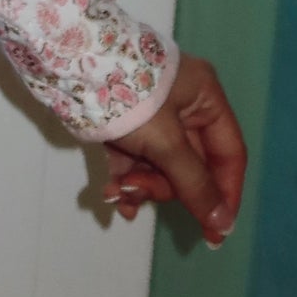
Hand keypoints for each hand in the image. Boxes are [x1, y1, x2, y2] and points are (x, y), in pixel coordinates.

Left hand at [102, 52, 245, 245]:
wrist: (67, 63)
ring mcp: (154, 113)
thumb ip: (194, 184)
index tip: (215, 233)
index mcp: (205, 97)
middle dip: (165, 186)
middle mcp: (184, 103)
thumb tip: (224, 224)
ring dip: (141, 185)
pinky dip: (126, 178)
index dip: (224, 195)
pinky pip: (137, 159)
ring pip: (161, 166)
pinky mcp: (126, 122)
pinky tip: (111, 195)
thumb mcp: (165, 141)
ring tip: (116, 192)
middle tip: (139, 193)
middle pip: (191, 165)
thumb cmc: (127, 96)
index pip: (229, 155)